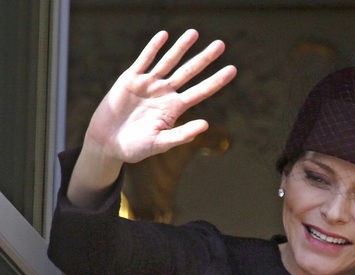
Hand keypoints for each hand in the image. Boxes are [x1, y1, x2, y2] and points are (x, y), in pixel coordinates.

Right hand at [69, 29, 236, 205]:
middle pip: (189, 72)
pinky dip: (153, 48)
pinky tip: (164, 35)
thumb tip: (206, 124)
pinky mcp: (130, 79)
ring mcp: (148, 84)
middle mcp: (165, 93)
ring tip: (194, 33)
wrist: (107, 143)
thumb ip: (182, 134)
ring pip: (168, 61)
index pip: (201, 91)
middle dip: (205, 58)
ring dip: (181, 47)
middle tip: (221, 45)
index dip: (216, 80)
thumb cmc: (135, 147)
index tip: (233, 69)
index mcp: (175, 109)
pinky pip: (144, 60)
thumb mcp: (160, 143)